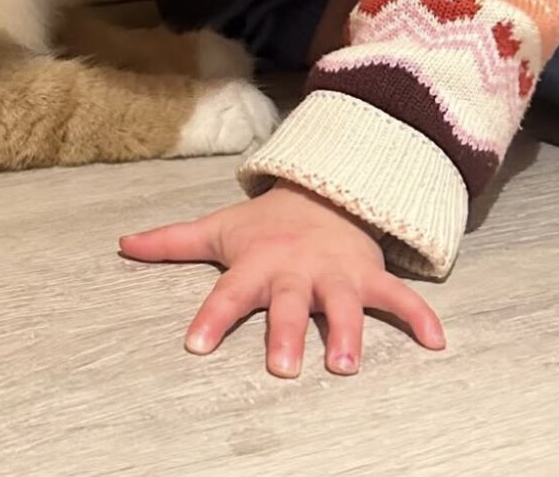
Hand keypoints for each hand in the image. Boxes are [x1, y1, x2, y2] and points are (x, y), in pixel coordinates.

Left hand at [119, 182, 443, 376]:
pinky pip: (399, 295)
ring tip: (343, 365)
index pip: (228, 293)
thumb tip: (121, 244)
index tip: (195, 347)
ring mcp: (336, 273)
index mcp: (256, 262)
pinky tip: (437, 342)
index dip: (211, 318)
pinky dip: (419, 316)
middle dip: (284, 333)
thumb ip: (169, 242)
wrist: (322, 189)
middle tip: (280, 368)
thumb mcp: (216, 229)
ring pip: (343, 304)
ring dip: (346, 333)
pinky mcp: (369, 274)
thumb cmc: (263, 223)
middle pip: (287, 303)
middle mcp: (295, 270)